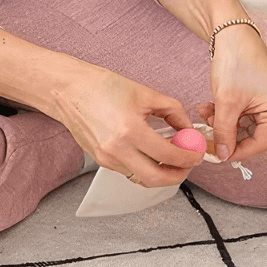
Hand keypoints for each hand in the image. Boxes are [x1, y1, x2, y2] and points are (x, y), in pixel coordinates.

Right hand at [53, 66, 203, 186]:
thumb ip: (173, 112)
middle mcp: (116, 150)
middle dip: (178, 175)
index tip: (197, 153)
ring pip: (141, 179)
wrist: (69, 90)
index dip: (188, 157)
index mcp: (129, 131)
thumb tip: (188, 130)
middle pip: (155, 179)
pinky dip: (145, 167)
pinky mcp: (101, 161)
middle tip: (188, 164)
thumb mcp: (146, 94)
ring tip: (172, 157)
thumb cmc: (103, 87)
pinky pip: (129, 172)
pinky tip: (153, 154)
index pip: (168, 155)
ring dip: (161, 173)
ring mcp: (106, 159)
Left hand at [198, 23, 266, 162]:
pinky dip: (230, 114)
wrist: (233, 33)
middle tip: (208, 130)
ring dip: (225, 122)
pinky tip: (213, 106)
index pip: (261, 143)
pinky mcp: (266, 96)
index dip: (237, 151)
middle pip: (254, 135)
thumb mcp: (226, 101)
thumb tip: (223, 155)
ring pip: (247, 125)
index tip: (217, 153)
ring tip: (207, 112)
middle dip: (228, 133)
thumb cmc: (235, 60)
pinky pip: (248, 114)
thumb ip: (224, 132)